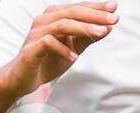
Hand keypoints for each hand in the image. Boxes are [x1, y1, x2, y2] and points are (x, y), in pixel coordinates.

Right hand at [1, 3, 117, 96]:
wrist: (24, 78)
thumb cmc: (48, 60)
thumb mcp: (73, 48)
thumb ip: (88, 37)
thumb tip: (108, 27)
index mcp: (55, 16)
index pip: (78, 8)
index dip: (96, 7)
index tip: (114, 8)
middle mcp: (45, 20)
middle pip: (72, 12)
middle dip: (94, 15)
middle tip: (113, 19)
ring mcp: (37, 33)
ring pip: (62, 25)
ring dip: (84, 28)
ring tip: (101, 33)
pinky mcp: (31, 48)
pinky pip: (49, 43)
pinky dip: (63, 49)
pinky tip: (74, 56)